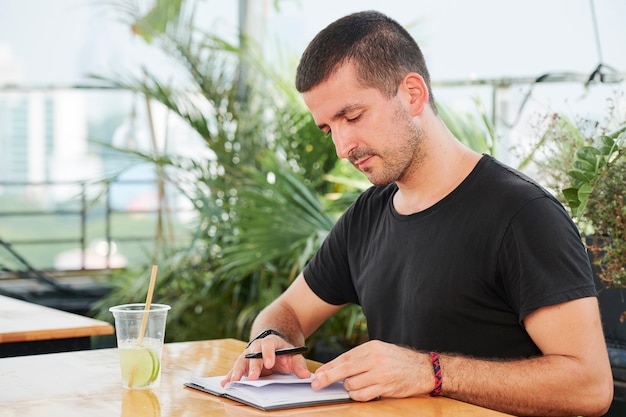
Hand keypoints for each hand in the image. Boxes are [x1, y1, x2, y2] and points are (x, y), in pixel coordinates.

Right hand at [221, 335, 310, 385]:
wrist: (274, 348)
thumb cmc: (284, 354)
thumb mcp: (294, 357)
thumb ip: (299, 365)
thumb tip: (306, 375)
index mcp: (271, 342)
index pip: (269, 345)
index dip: (268, 353)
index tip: (270, 364)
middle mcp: (257, 346)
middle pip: (253, 354)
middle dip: (253, 366)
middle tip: (254, 377)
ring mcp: (248, 354)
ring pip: (241, 360)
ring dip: (237, 370)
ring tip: (234, 380)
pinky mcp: (243, 363)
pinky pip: (235, 368)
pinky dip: (230, 375)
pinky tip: (225, 382)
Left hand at [311, 340, 432, 400]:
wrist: (424, 369)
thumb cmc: (399, 360)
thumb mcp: (379, 350)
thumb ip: (360, 357)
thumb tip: (336, 368)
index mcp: (371, 347)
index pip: (344, 358)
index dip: (329, 367)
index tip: (319, 374)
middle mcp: (375, 359)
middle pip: (344, 370)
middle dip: (328, 378)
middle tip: (317, 384)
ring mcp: (380, 374)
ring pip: (352, 385)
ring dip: (348, 388)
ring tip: (353, 385)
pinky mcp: (385, 388)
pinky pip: (363, 395)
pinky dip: (357, 396)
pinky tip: (359, 393)